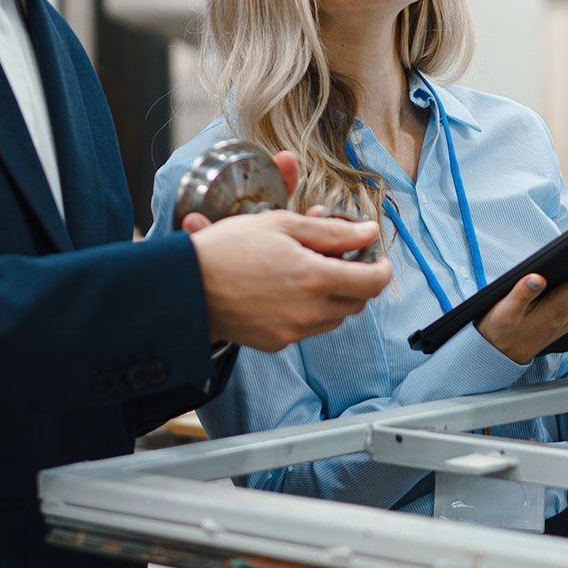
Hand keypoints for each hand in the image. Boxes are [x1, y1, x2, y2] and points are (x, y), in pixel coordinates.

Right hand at [187, 210, 390, 352]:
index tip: (375, 255)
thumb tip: (368, 232)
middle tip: (337, 255)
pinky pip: (308, 328)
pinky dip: (309, 310)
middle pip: (357, 301)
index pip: (373, 282)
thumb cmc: (229, 249)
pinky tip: (286, 289)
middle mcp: (309, 312)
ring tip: (307, 269)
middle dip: (356, 278)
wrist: (186, 286)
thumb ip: (332, 231)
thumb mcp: (283, 225)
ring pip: (335, 317)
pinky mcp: (277, 343)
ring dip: (333, 295)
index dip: (381, 267)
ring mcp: (293, 332)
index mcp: (315, 278)